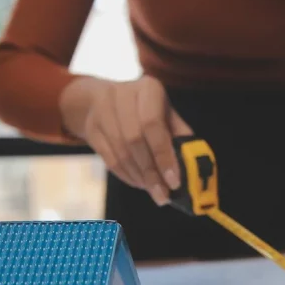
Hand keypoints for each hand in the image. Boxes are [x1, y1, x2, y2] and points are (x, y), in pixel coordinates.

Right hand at [59, 75, 192, 204]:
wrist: (101, 98)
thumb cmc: (145, 109)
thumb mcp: (166, 113)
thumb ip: (180, 136)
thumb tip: (193, 167)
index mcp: (148, 89)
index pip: (153, 125)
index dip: (163, 156)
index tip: (174, 181)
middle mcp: (122, 96)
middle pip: (135, 140)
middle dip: (151, 172)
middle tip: (163, 194)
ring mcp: (102, 112)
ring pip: (121, 152)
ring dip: (140, 177)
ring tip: (154, 191)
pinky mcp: (91, 130)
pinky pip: (109, 159)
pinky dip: (127, 176)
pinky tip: (140, 184)